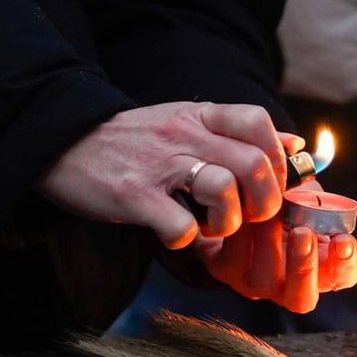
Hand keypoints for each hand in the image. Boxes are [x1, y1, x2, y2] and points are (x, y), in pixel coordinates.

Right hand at [37, 102, 293, 248]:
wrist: (61, 141)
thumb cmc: (131, 140)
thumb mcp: (186, 121)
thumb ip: (237, 133)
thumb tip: (295, 145)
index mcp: (200, 116)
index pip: (258, 122)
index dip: (277, 158)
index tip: (269, 183)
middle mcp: (184, 136)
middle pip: (253, 163)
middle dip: (263, 201)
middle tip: (247, 216)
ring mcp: (159, 165)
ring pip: (223, 189)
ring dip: (227, 221)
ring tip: (211, 227)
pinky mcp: (134, 196)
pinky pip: (180, 226)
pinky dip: (184, 240)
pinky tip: (174, 235)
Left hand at [194, 203, 356, 313]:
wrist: (236, 205)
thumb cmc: (280, 203)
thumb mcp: (305, 198)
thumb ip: (318, 201)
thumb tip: (322, 196)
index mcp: (319, 266)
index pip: (343, 278)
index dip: (346, 264)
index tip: (344, 241)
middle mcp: (288, 284)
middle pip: (302, 298)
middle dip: (304, 265)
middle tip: (304, 233)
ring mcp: (255, 283)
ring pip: (265, 280)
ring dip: (270, 241)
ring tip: (270, 210)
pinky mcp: (225, 271)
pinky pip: (233, 259)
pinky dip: (241, 232)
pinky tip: (245, 208)